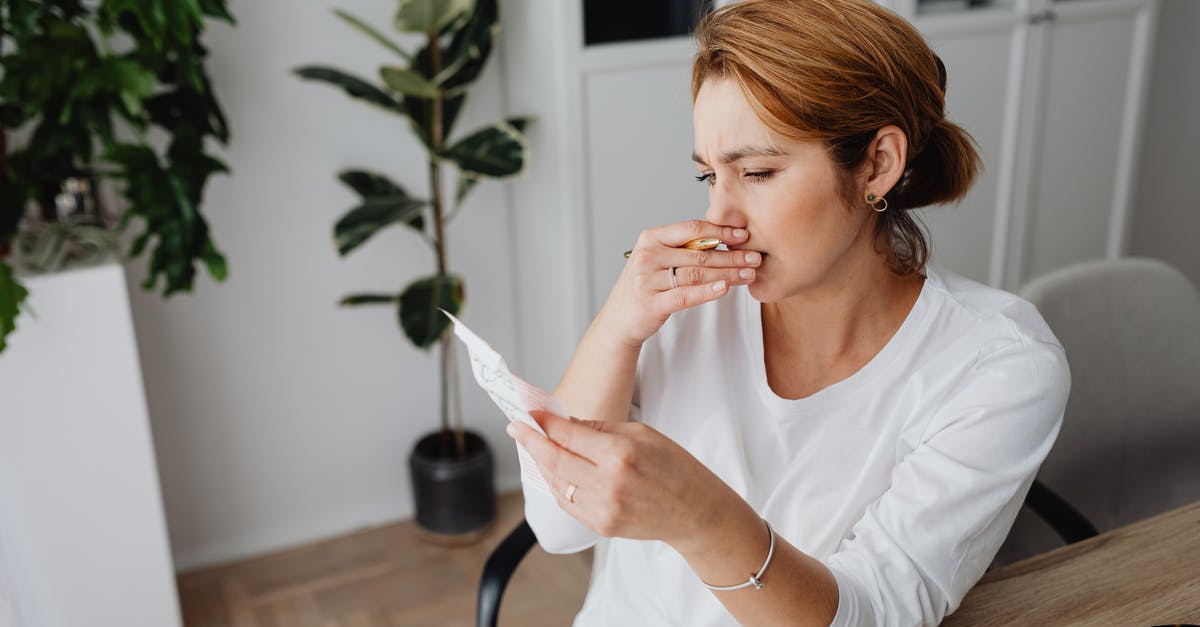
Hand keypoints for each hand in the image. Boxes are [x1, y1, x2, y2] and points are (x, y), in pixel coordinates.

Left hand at [509, 410, 743, 546]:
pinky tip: (552, 470)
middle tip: (516, 427)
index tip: (529, 412)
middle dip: (530, 440)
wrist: (696, 512)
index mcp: (620, 453)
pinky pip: (565, 503)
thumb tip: (564, 424)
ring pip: (554, 483)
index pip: (566, 434)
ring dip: (540, 463)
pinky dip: (554, 485)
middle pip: (553, 459)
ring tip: (533, 446)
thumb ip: (599, 428)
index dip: (543, 422)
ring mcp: (602, 509)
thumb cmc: (675, 467)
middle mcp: (607, 483)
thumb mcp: (642, 433)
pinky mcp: (600, 526)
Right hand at [600, 221, 760, 348]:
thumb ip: (682, 247)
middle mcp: (648, 255)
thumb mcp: (658, 259)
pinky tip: (726, 289)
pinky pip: (686, 295)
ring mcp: (647, 279)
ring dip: (727, 274)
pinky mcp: (651, 303)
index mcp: (650, 238)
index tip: (745, 235)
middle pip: (699, 253)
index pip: (692, 229)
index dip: (721, 231)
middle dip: (731, 256)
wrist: (619, 320)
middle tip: (756, 258)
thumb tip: (724, 236)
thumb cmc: (646, 286)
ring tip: (749, 274)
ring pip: (697, 274)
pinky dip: (707, 292)